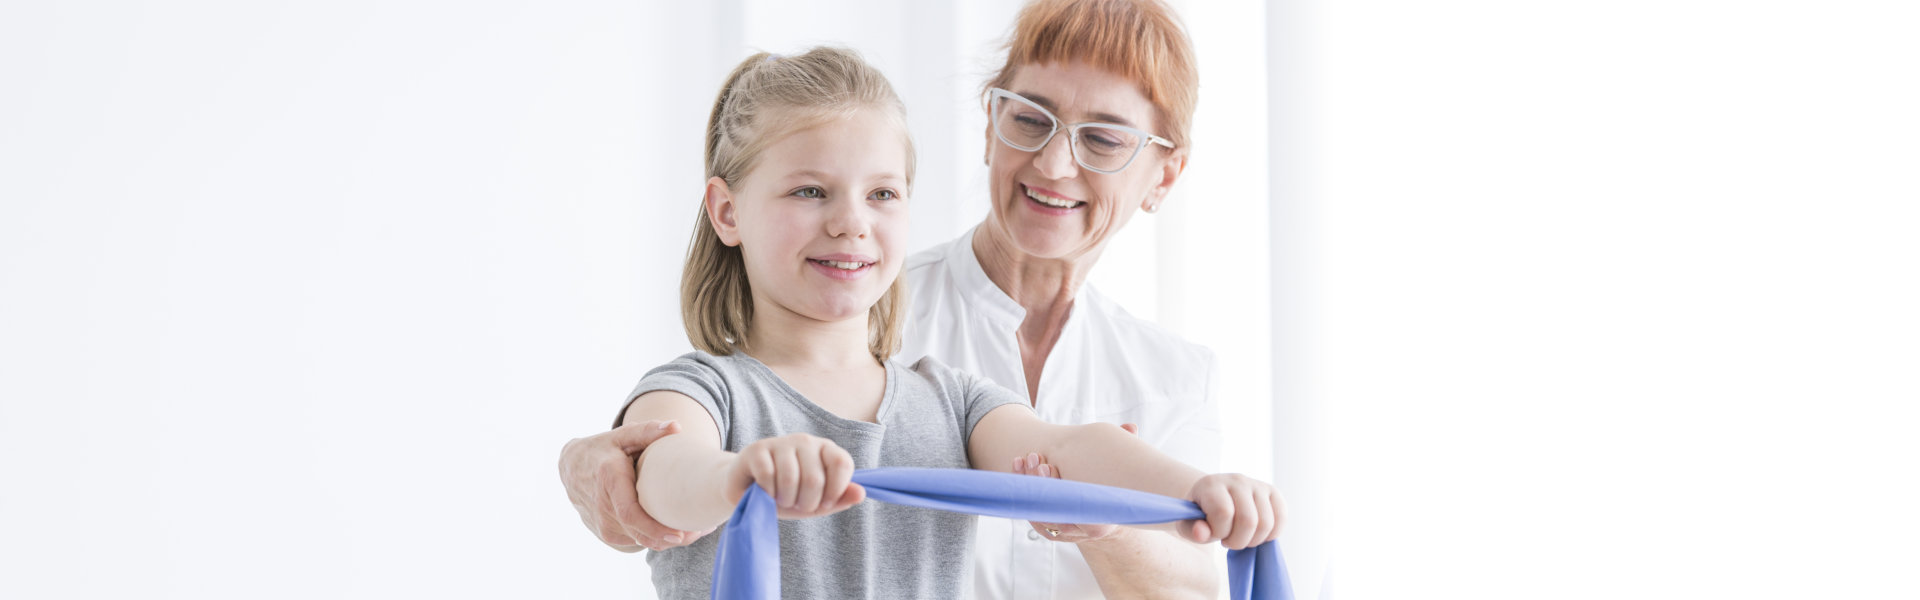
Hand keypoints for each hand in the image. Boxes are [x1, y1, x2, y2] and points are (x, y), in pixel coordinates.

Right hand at [560, 420, 709, 551]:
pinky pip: (633, 543)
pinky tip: (673, 531)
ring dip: (666, 540)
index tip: (680, 534)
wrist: (571, 466)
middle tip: (702, 530)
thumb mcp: (623, 435)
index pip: (630, 513)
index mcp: (609, 480)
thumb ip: (648, 430)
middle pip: (638, 532)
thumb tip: (676, 426)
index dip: (654, 528)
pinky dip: (654, 540)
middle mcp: (601, 507)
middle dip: (671, 537)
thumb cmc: (603, 448)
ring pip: (638, 542)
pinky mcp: (604, 533)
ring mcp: (600, 524)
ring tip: (695, 530)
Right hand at [730, 433, 865, 519]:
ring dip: (785, 500)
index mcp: (825, 450)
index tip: (824, 504)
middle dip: (806, 503)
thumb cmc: (787, 496)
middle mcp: (805, 441)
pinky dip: (767, 493)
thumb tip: (861, 493)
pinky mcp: (757, 449)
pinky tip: (764, 493)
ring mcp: (781, 443)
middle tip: (797, 505)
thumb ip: (839, 499)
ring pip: (790, 479)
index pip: (843, 463)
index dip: (835, 489)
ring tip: (780, 499)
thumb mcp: (815, 502)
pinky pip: (768, 476)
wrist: (748, 492)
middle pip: (815, 478)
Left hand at [1014, 423, 1137, 543]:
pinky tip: (1018, 464)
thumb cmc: (1114, 489)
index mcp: (1097, 525)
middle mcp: (1076, 531)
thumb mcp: (1121, 475)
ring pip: (1037, 509)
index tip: (1048, 466)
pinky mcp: (1046, 526)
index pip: (1070, 508)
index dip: (1056, 487)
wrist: (1106, 515)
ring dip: (1027, 483)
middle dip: (1039, 481)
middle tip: (1036, 458)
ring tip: (1026, 458)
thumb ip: (1126, 450)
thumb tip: (1130, 427)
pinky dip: (1022, 486)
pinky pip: (1030, 507)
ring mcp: (1059, 531)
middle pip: (1049, 509)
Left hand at [1182, 473, 1284, 548]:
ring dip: (1253, 541)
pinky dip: (1272, 534)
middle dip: (1238, 541)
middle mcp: (1236, 479)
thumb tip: (1201, 532)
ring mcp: (1256, 484)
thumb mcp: (1188, 524)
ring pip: (1266, 523)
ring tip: (1241, 537)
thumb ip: (1192, 530)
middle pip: (1248, 520)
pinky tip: (1257, 535)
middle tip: (1228, 541)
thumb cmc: (1201, 515)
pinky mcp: (1272, 492)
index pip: (1224, 512)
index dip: (1220, 531)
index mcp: (1212, 484)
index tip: (1213, 533)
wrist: (1215, 498)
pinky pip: (1281, 518)